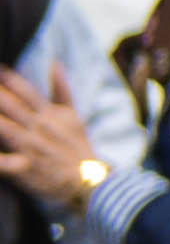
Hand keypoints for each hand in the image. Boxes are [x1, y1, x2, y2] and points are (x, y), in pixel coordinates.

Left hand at [0, 65, 88, 207]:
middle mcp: (38, 128)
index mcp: (48, 114)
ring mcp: (31, 148)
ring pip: (5, 129)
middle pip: (11, 106)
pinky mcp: (24, 168)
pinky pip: (5, 163)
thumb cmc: (76, 146)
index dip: (9, 80)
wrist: (87, 180)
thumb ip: (61, 89)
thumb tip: (55, 63)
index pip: (26, 92)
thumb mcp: (72, 115)